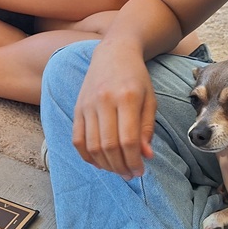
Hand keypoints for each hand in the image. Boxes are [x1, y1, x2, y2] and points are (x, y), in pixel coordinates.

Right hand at [71, 41, 156, 178]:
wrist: (113, 53)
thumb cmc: (136, 78)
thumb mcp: (150, 99)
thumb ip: (147, 128)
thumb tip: (146, 155)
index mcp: (126, 98)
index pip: (128, 140)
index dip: (134, 161)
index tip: (140, 171)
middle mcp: (104, 101)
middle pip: (108, 145)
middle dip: (120, 166)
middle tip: (129, 175)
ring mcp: (87, 105)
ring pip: (92, 145)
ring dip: (104, 164)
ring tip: (117, 170)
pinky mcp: (77, 108)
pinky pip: (77, 139)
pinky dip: (86, 155)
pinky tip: (98, 162)